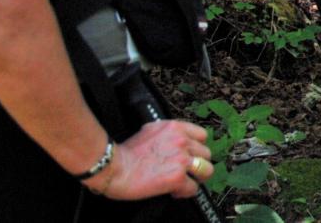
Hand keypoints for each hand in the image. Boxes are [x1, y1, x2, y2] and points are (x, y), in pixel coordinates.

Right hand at [87, 119, 212, 200]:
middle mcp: (182, 141)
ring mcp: (182, 160)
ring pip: (206, 170)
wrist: (113, 167)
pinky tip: (173, 191)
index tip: (191, 155)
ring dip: (197, 178)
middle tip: (187, 171)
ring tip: (186, 182)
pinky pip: (193, 188)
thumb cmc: (125, 152)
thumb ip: (165, 134)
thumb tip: (170, 139)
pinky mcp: (177, 177)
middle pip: (206, 154)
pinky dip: (184, 192)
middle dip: (198, 164)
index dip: (197, 148)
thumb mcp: (149, 131)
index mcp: (175, 128)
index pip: (202, 135)